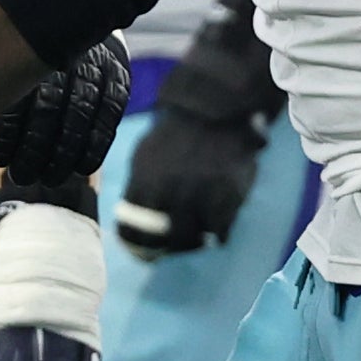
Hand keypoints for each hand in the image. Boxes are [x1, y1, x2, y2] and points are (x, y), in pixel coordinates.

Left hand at [0, 38, 130, 187]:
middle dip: (34, 149)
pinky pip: (109, 114)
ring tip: (49, 180)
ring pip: (80, 114)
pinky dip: (96, 144)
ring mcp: (93, 64)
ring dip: (64, 153)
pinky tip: (83, 168)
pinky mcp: (116, 76)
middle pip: (48, 107)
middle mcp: (62, 54)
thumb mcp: (0, 54)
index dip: (7, 133)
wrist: (72, 12)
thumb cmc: (21, 48)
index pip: (15, 94)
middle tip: (22, 177)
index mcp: (25, 48)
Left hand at [114, 0, 281, 260]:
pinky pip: (220, 230)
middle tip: (172, 247)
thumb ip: (141, 187)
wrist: (217, 108)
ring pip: (192, 238)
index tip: (144, 251)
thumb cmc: (178, 134)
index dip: (137, 245)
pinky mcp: (228, 195)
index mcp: (143, 181)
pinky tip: (216, 229)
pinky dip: (217, 233)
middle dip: (167, 248)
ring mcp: (199, 194)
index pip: (132, 230)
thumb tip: (132, 218)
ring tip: (196, 237)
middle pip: (163, 240)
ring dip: (193, 243)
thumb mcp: (146, 155)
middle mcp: (168, 191)